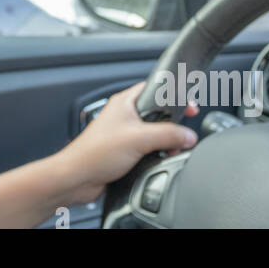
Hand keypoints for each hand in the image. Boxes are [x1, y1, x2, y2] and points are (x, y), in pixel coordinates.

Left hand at [52, 81, 198, 204]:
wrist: (78, 178)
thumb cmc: (95, 153)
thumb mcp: (139, 139)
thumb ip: (168, 134)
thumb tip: (188, 135)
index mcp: (124, 102)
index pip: (155, 89)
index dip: (174, 95)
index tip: (190, 106)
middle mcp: (124, 116)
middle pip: (158, 113)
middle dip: (173, 124)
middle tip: (184, 133)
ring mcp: (124, 134)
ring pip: (155, 133)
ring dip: (166, 141)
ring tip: (172, 148)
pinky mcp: (125, 151)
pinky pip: (148, 148)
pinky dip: (157, 152)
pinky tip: (160, 159)